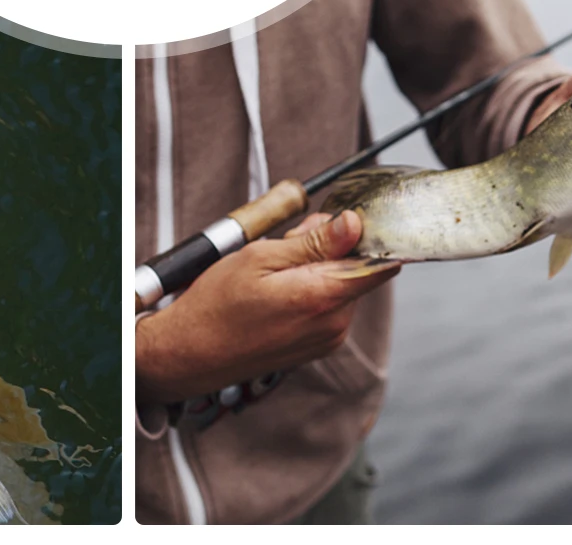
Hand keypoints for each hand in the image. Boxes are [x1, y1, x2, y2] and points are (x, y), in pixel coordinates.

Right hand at [135, 210, 398, 404]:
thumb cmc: (218, 304)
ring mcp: (327, 338)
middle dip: (330, 245)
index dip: (367, 233)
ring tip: (274, 268)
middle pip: (356, 267)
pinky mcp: (317, 346)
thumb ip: (313, 242)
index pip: (380, 262)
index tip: (345, 217)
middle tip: (288, 240)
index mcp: (324, 298)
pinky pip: (328, 304)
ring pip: (341, 283)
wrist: (191, 353)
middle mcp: (334, 324)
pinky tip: (277, 287)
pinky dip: (310, 287)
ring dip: (317, 266)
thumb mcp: (261, 257)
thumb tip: (353, 223)